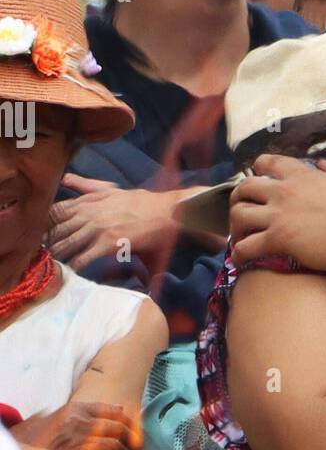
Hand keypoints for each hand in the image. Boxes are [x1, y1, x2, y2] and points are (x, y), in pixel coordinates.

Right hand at [11, 401, 140, 449]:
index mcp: (76, 411)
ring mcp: (75, 444)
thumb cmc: (49, 435)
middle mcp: (76, 425)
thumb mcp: (66, 415)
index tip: (141, 434)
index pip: (115, 414)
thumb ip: (94, 410)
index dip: (133, 424)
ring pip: (114, 447)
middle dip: (134, 441)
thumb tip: (121, 408)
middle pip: (117, 430)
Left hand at [47, 174, 179, 270]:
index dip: (43, 224)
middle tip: (39, 253)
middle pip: (58, 230)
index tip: (37, 233)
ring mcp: (97, 229)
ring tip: (51, 264)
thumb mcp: (109, 188)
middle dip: (47, 242)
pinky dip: (76, 265)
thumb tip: (65, 179)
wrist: (164, 212)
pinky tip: (72, 271)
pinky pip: (85, 257)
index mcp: (87, 201)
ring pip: (68, 244)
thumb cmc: (139, 202)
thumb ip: (85, 185)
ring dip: (58, 256)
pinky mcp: (108, 243)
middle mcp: (89, 214)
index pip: (55, 211)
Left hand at [230, 155, 325, 270]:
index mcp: (300, 175)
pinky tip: (240, 259)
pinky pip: (246, 246)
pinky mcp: (278, 240)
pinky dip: (239, 253)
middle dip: (238, 198)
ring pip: (239, 215)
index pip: (267, 162)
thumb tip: (324, 164)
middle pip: (244, 188)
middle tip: (242, 210)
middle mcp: (283, 191)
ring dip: (235, 226)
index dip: (257, 170)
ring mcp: (278, 216)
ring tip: (240, 235)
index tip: (256, 178)